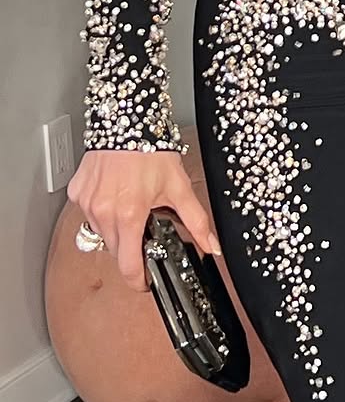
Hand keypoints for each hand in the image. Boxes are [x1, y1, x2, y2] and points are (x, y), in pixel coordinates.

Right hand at [68, 149, 220, 291]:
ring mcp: (88, 203)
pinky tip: (115, 192)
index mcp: (129, 215)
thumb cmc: (152, 150)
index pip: (128, 266)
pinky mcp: (78, 193)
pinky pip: (89, 212)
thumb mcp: (179, 186)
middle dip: (130, 244)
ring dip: (116, 226)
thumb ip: (196, 220)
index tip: (144, 281)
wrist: (128, 120)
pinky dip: (102, 208)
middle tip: (143, 225)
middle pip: (115, 249)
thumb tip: (210, 245)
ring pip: (101, 232)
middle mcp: (104, 212)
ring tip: (131, 202)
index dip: (138, 280)